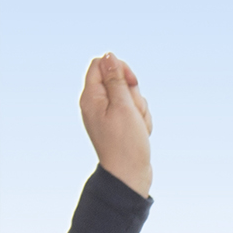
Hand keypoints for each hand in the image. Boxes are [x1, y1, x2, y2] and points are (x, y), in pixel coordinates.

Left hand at [80, 53, 152, 196]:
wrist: (129, 176)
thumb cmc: (125, 144)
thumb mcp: (123, 106)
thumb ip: (116, 79)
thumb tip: (108, 56)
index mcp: (91, 97)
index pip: (101, 64)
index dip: (119, 68)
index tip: (131, 81)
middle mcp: (96, 104)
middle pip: (118, 80)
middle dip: (133, 92)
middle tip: (133, 111)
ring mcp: (108, 115)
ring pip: (130, 96)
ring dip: (139, 108)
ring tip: (137, 126)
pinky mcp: (119, 125)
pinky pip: (134, 111)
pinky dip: (141, 119)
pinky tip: (140, 133)